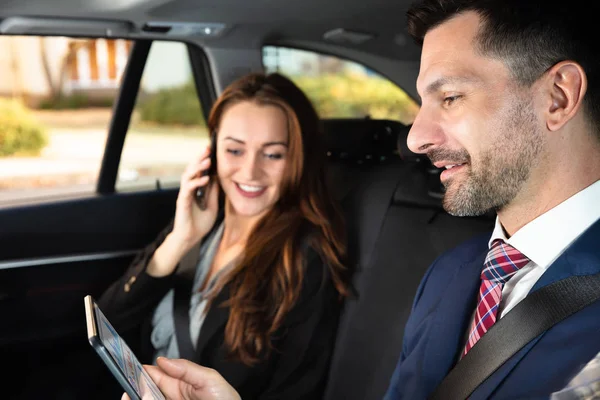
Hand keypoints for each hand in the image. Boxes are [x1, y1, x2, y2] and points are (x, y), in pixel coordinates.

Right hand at [121, 357, 240, 399]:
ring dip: (139, 397)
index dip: (140, 373)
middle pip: (145, 392)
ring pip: (147, 399)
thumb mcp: (210, 379)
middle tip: (130, 391)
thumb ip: (186, 369)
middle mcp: (171, 397)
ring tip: (133, 396)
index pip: (153, 376)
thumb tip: (161, 360)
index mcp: (179, 384)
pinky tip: (142, 398)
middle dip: (135, 389)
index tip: (128, 372)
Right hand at [171, 146, 219, 249]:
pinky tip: (205, 179)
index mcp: (196, 189)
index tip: (212, 151)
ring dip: (197, 167)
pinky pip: (188, 189)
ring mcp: (185, 195)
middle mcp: (189, 189)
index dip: (203, 160)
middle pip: (192, 169)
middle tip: (207, 148)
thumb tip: (217, 178)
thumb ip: (213, 192)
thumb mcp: (212, 205)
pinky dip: (197, 182)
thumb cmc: (200, 223)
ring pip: (188, 175)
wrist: (191, 238)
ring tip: (207, 160)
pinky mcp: (183, 202)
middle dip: (199, 158)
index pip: (198, 170)